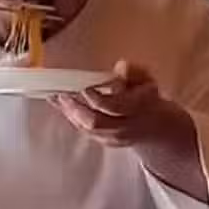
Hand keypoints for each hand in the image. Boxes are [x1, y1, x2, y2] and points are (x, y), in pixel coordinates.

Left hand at [52, 60, 191, 148]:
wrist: (154, 127)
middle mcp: (124, 126)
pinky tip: (60, 106)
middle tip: (62, 95)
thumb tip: (120, 66)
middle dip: (76, 108)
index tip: (85, 88)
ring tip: (54, 98)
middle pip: (95, 122)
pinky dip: (70, 117)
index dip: (96, 98)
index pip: (113, 107)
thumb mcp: (145, 80)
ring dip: (68, 113)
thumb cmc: (146, 98)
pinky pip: (83, 130)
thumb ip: (134, 72)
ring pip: (85, 128)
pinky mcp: (102, 142)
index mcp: (138, 108)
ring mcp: (112, 137)